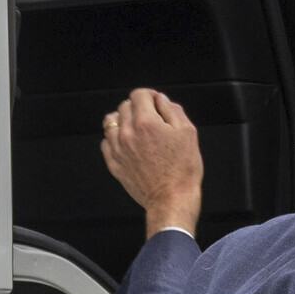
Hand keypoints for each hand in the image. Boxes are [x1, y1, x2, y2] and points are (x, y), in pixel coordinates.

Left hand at [100, 87, 202, 238]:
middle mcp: (128, 132)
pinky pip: (106, 143)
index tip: (156, 104)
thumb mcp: (188, 132)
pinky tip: (127, 144)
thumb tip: (161, 100)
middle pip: (124, 106)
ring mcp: (118, 149)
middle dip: (138, 107)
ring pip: (110, 122)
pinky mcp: (114, 164)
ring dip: (122, 121)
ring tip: (135, 129)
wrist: (171, 199)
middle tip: (151, 119)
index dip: (149, 96)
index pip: (138, 94)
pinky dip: (115, 139)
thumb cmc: (182, 169)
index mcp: (146, 122)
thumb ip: (173, 110)